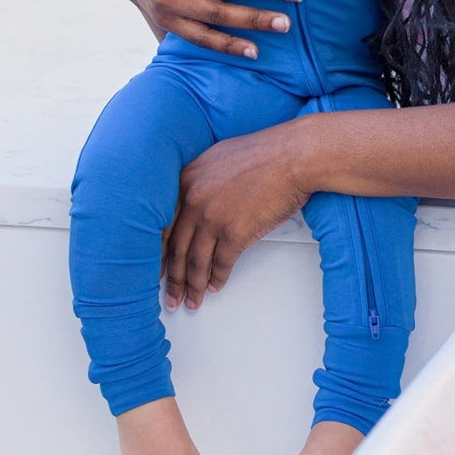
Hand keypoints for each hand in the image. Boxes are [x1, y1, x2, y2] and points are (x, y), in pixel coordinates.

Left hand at [163, 119, 312, 307]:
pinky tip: (215, 286)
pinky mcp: (235, 232)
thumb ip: (201, 181)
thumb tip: (197, 202)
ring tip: (192, 300)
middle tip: (172, 294)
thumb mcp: (218, 158)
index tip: (160, 268)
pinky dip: (218, 279)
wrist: (293, 156)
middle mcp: (193, 200)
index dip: (161, 253)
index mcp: (186, 180)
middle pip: (176, 249)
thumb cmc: (266, 154)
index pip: (164, 225)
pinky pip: (221, 264)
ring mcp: (213, 218)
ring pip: (196, 262)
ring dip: (193, 286)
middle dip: (174, 278)